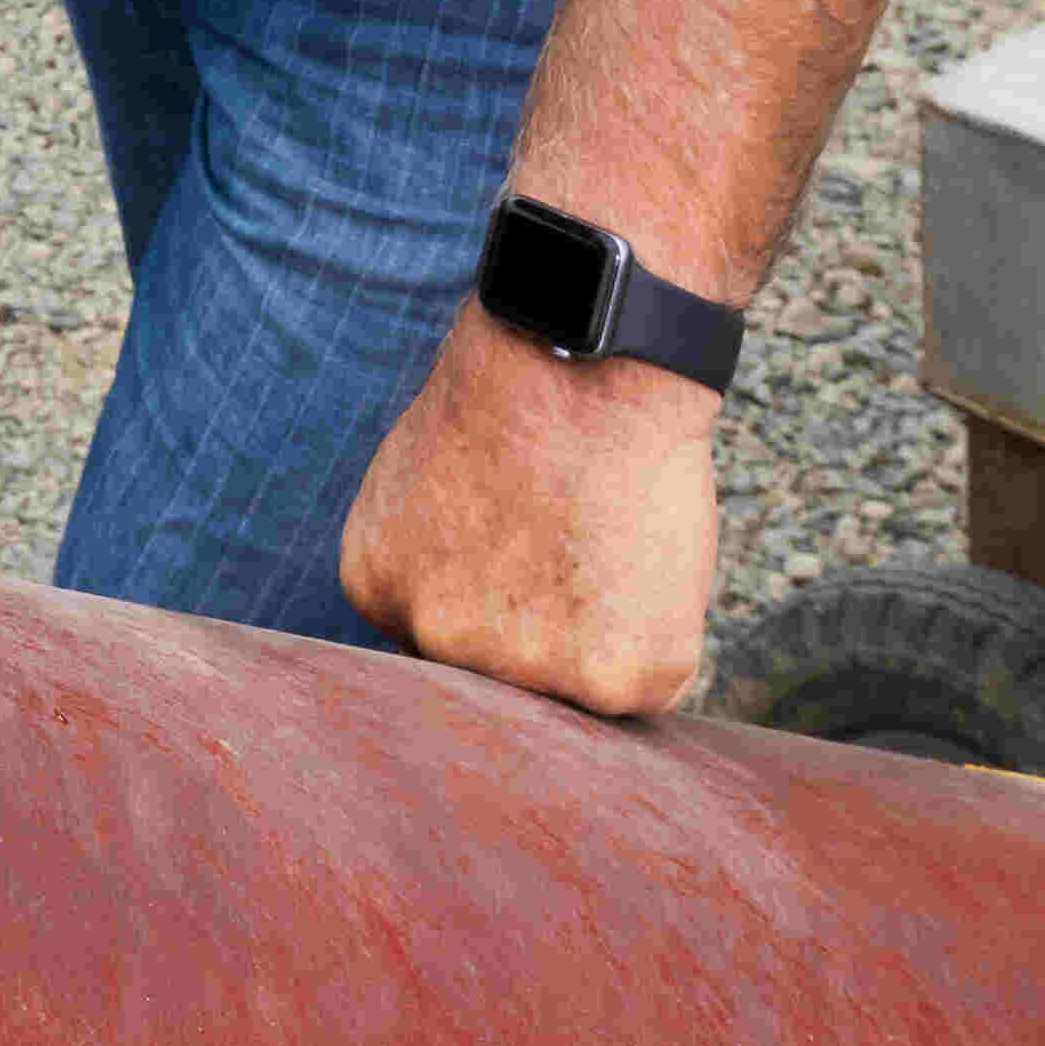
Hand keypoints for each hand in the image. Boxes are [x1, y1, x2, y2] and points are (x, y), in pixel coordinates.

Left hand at [335, 309, 722, 712]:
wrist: (585, 359)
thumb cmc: (519, 396)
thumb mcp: (422, 479)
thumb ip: (434, 560)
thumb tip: (474, 615)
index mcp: (379, 589)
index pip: (439, 645)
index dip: (495, 608)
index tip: (523, 572)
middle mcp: (438, 644)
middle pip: (503, 680)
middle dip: (543, 632)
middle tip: (573, 556)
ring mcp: (524, 671)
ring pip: (582, 686)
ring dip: (609, 631)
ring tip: (609, 538)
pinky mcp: (612, 680)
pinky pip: (652, 679)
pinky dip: (665, 629)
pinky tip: (646, 555)